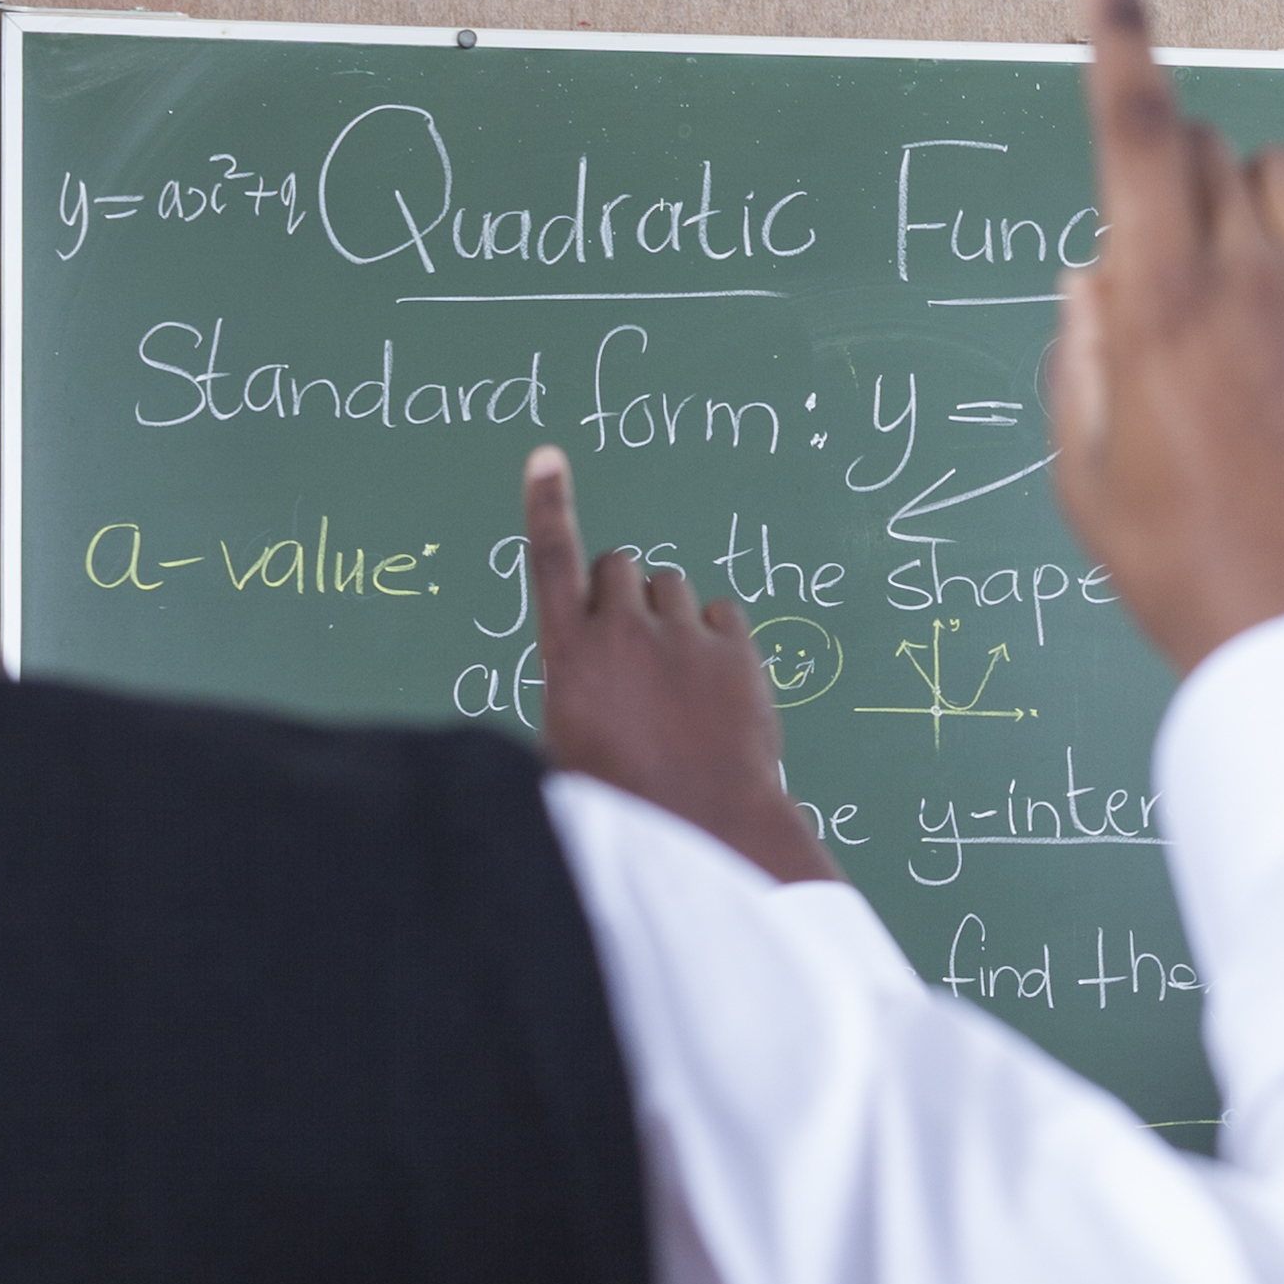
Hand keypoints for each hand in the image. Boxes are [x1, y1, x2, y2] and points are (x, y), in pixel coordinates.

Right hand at [523, 446, 832, 885]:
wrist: (703, 826)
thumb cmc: (623, 802)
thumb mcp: (566, 750)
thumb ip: (572, 691)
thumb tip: (582, 681)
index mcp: (569, 654)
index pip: (550, 560)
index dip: (547, 504)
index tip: (547, 458)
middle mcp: (623, 631)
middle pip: (619, 565)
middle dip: (621, 591)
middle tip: (633, 646)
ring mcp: (684, 636)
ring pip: (671, 586)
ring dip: (669, 614)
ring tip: (675, 677)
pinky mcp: (737, 650)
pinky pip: (723, 613)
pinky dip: (717, 636)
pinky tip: (715, 684)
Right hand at [1047, 0, 1283, 669]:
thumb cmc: (1183, 565)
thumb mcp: (1087, 472)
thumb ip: (1082, 352)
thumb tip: (1096, 271)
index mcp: (1156, 302)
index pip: (1136, 128)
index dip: (1120, 30)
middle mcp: (1246, 278)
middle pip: (1206, 148)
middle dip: (1175, 180)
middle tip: (1170, 275)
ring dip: (1256, 206)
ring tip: (1249, 300)